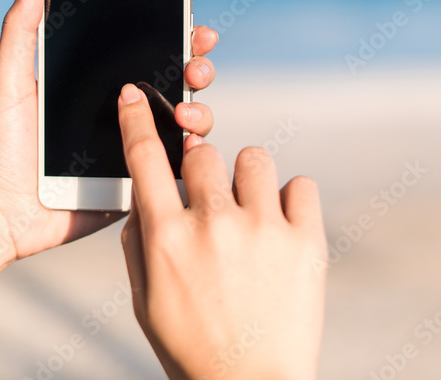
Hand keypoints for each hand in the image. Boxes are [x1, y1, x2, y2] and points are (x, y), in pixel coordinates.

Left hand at [0, 0, 218, 261]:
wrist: (5, 209)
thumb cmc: (3, 144)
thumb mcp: (12, 79)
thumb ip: (22, 28)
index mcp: (103, 79)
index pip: (149, 47)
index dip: (178, 30)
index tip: (192, 20)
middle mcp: (128, 108)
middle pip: (179, 77)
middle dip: (198, 64)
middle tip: (195, 64)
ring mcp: (139, 142)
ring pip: (189, 117)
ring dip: (200, 107)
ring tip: (184, 111)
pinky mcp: (144, 177)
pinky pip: (179, 162)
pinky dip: (193, 149)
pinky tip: (188, 141)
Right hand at [118, 83, 327, 379]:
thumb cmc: (193, 346)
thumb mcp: (146, 299)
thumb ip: (140, 240)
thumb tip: (147, 196)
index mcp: (166, 239)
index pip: (145, 159)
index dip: (136, 119)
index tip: (135, 94)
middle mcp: (212, 225)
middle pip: (206, 153)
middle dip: (205, 174)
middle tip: (215, 208)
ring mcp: (262, 229)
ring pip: (254, 158)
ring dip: (249, 182)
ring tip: (252, 219)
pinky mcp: (305, 240)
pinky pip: (301, 184)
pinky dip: (292, 202)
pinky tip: (283, 231)